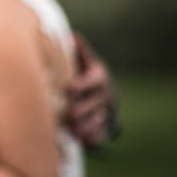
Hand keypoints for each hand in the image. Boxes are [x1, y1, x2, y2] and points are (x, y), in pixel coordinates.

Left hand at [68, 32, 114, 147]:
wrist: (107, 96)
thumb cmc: (87, 74)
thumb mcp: (87, 61)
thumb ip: (80, 50)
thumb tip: (72, 36)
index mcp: (99, 76)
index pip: (93, 80)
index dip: (83, 85)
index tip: (70, 88)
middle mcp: (104, 95)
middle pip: (95, 103)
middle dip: (83, 109)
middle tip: (70, 114)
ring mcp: (106, 111)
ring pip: (98, 120)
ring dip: (87, 125)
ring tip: (74, 130)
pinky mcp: (104, 127)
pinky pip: (101, 133)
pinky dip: (93, 137)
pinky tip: (83, 140)